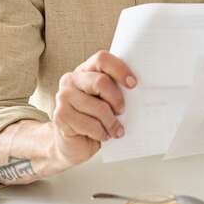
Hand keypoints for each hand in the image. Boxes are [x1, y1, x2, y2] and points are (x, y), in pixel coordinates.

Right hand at [51, 50, 136, 167]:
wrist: (73, 143)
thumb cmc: (96, 119)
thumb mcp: (108, 100)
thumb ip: (116, 90)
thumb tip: (143, 90)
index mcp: (86, 70)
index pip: (102, 59)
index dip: (120, 69)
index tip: (133, 84)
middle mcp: (71, 79)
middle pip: (100, 82)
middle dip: (117, 99)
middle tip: (122, 111)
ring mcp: (63, 97)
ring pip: (98, 107)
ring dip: (111, 122)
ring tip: (115, 130)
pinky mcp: (60, 115)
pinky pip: (89, 124)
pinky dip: (101, 133)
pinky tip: (102, 135)